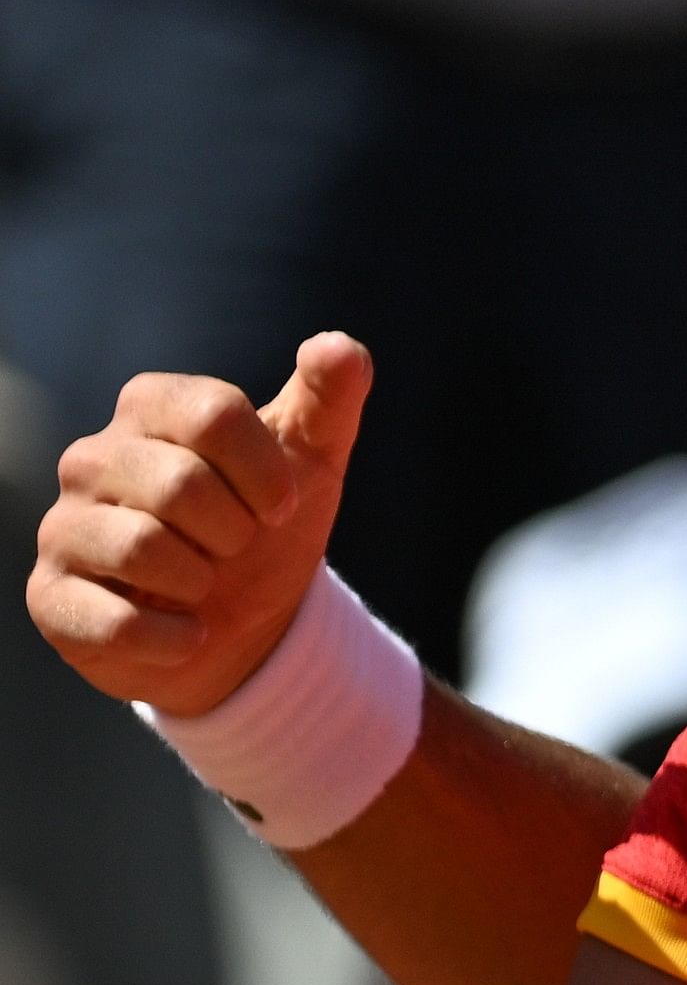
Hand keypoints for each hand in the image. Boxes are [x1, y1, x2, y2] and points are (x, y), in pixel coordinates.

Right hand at [28, 333, 372, 715]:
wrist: (243, 624)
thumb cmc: (268, 525)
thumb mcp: (313, 459)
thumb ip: (330, 397)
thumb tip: (339, 346)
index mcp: (150, 408)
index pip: (211, 412)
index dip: (264, 469)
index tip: (282, 506)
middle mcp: (91, 460)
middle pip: (179, 482)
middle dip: (235, 529)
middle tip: (237, 546)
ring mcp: (63, 528)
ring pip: (141, 546)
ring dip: (202, 579)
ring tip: (205, 583)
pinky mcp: (51, 598)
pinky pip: (113, 621)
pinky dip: (175, 638)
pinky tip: (189, 634)